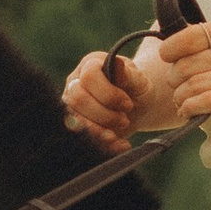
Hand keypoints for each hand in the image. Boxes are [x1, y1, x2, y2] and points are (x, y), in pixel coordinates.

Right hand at [61, 36, 188, 141]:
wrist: (136, 106)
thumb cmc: (136, 88)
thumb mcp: (138, 80)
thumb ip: (128, 75)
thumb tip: (117, 64)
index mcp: (90, 65)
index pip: (89, 77)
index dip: (108, 94)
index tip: (128, 105)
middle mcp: (75, 83)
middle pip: (77, 99)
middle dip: (104, 115)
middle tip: (124, 120)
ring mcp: (71, 105)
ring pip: (75, 120)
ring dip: (100, 131)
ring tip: (118, 134)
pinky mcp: (74, 124)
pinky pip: (82, 137)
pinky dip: (103, 145)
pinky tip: (120, 144)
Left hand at [156, 14, 210, 122]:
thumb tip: (176, 45)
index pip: (189, 36)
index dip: (170, 50)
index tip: (167, 58)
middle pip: (187, 64)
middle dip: (174, 78)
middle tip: (175, 85)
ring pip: (194, 85)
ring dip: (180, 96)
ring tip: (181, 100)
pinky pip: (208, 101)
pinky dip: (190, 107)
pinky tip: (187, 110)